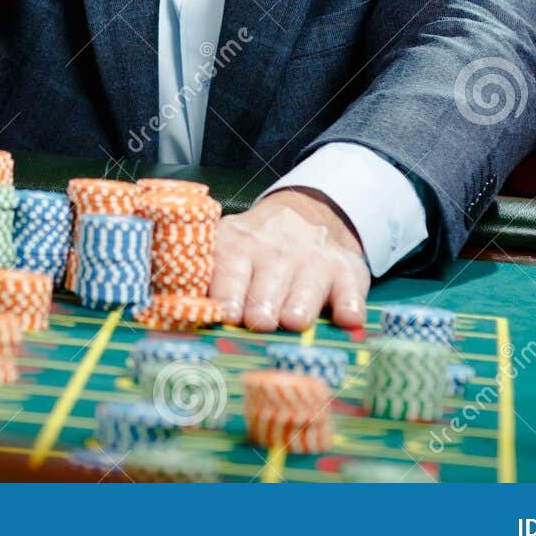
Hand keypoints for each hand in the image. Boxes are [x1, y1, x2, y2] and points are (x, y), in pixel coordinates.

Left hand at [209, 188, 369, 332]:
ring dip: (299, 304)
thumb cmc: (257, 250)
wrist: (305, 214)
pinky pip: (350, 289)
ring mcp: (313, 258)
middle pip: (267, 283)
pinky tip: (347, 317)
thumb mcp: (229, 250)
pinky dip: (350, 304)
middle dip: (262, 305)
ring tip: (293, 320)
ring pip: (306, 286)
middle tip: (259, 321)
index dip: (227, 294)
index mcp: (237, 244)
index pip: (229, 272)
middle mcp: (276, 250)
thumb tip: (185, 318)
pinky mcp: (346, 269)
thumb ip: (211, 281)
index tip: (227, 313)